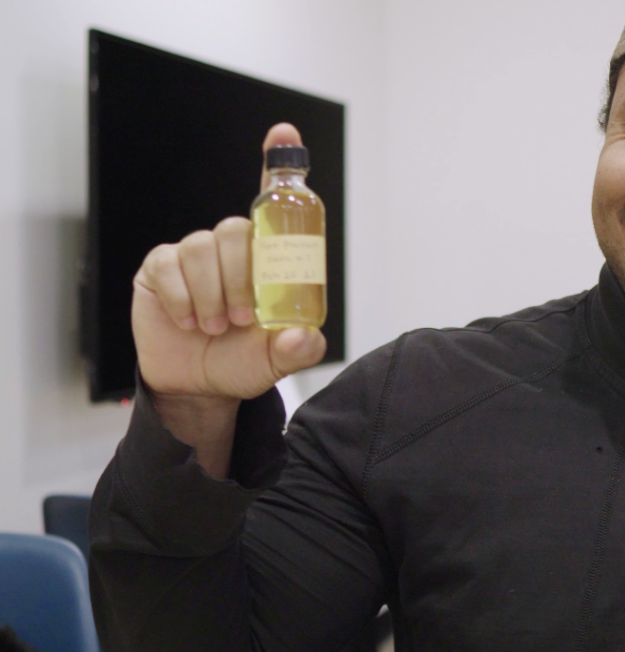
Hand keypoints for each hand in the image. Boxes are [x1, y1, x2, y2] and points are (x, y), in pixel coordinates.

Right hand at [130, 123, 325, 473]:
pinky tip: (187, 320)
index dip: (278, 162)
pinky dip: (182, 298)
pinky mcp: (160, 266)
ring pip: (203, 249)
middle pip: (236, 231)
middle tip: (240, 319)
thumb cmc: (244, 361)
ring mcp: (195, 254)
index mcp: (268, 259)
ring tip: (215, 326)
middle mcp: (232, 247)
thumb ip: (299, 349)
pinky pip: (170, 264)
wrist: (198, 385)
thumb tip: (303, 337)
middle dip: (240, 278)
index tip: (283, 132)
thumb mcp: (279, 361)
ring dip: (211, 294)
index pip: (273, 201)